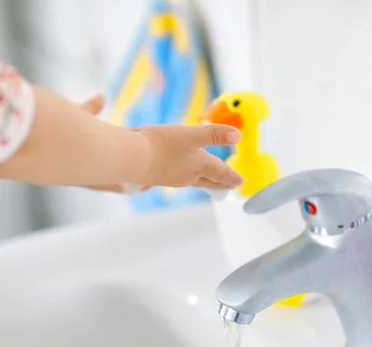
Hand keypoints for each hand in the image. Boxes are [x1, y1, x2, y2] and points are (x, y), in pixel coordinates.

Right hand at [77, 94, 242, 191]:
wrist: (131, 158)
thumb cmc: (161, 145)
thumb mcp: (190, 134)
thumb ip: (214, 134)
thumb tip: (237, 135)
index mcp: (199, 165)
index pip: (220, 173)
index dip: (232, 176)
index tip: (240, 182)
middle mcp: (188, 175)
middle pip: (209, 181)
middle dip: (220, 183)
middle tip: (229, 187)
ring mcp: (172, 178)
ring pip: (194, 181)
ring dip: (205, 182)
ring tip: (209, 182)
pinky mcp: (157, 176)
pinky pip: (178, 179)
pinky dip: (187, 178)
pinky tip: (180, 174)